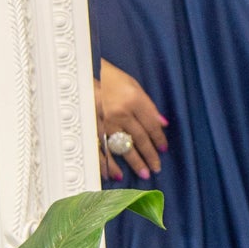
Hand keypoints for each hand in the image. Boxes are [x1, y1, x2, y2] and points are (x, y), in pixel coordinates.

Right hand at [96, 61, 167, 181]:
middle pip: (139, 138)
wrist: (85, 73)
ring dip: (133, 162)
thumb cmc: (112, 79)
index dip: (159, 139)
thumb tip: (163, 124)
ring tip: (143, 173)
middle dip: (149, 155)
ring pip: (122, 147)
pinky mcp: (92, 127)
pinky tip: (115, 173)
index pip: (151, 125)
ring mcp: (105, 122)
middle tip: (156, 168)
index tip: (163, 149)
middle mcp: (120, 113)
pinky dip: (108, 163)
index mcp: (134, 101)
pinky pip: (101, 149)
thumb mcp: (135, 86)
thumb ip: (149, 107)